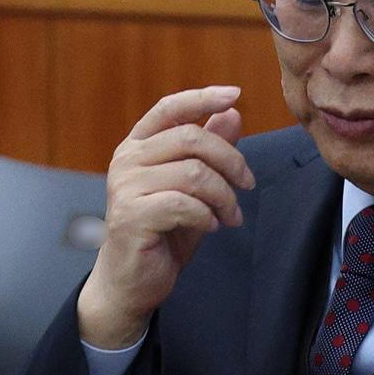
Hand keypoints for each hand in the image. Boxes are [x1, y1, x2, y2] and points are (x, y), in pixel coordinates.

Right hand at [78, 86, 255, 347]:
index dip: (202, 98)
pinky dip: (208, 215)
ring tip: (231, 216)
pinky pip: (185, 204)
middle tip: (247, 185)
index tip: (235, 94)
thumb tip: (231, 113)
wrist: (133, 280)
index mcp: (139, 146)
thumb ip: (210, 150)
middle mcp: (127, 160)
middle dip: (231, 160)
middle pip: (191, 138)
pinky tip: (211, 226)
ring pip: (194, 173)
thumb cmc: (164, 230)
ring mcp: (125, 187)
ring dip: (225, 197)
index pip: (169, 109)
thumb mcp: (194, 187)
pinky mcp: (131, 216)